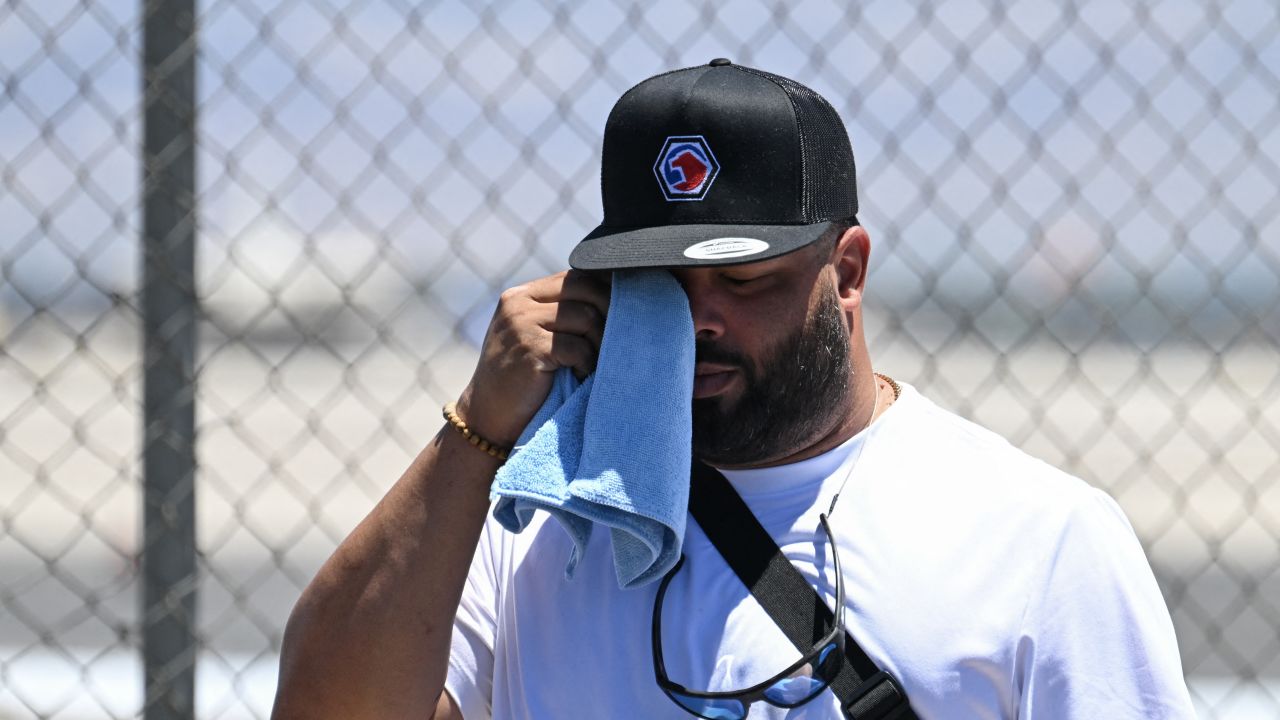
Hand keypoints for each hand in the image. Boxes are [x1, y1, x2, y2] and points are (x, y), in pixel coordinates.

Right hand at [455, 270, 610, 445]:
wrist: (489, 418)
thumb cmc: (523, 380)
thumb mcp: (537, 336)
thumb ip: (562, 313)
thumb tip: (618, 296)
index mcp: (522, 294)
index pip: (577, 277)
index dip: (606, 293)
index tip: (624, 316)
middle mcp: (519, 302)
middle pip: (585, 290)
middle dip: (610, 314)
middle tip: (618, 342)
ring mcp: (521, 323)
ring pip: (587, 317)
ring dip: (600, 344)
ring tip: (595, 364)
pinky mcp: (529, 348)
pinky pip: (579, 347)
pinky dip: (587, 365)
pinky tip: (580, 377)